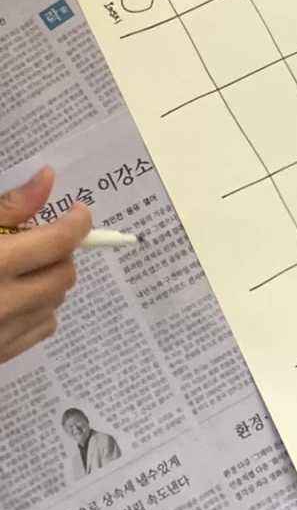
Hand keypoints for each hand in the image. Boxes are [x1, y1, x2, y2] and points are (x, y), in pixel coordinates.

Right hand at [0, 168, 91, 363]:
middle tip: (36, 241)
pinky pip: (40, 329)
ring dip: (48, 281)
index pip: (60, 241)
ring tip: (18, 269)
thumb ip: (7, 208)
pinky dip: (36, 310)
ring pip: (55, 302)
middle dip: (59, 253)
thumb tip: (47, 180)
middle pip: (64, 274)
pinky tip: (11, 297)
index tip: (75, 212)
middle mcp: (2, 303)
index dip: (76, 222)